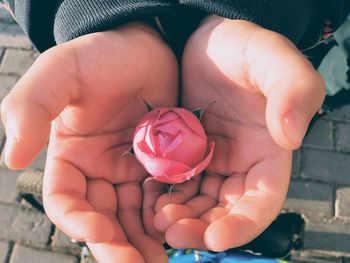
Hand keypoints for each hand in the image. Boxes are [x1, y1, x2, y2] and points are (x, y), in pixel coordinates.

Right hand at [1, 23, 177, 261]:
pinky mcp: (161, 164)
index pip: (66, 200)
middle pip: (104, 217)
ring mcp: (132, 169)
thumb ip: (31, 108)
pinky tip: (181, 229)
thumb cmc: (101, 56)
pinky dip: (169, 215)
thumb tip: (12, 158)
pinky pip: (163, 196)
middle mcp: (99, 169)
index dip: (78, 221)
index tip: (98, 233)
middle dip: (118, 245)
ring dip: (145, 241)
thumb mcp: (61, 72)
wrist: (145, 48)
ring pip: (134, 215)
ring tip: (160, 261)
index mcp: (70, 156)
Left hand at [153, 16, 324, 250]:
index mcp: (268, 153)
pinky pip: (174, 182)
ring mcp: (210, 160)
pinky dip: (162, 194)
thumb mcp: (274, 59)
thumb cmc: (244, 47)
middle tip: (172, 233)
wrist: (209, 42)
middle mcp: (240, 164)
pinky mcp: (185, 153)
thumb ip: (293, 91)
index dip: (242, 224)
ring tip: (155, 220)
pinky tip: (146, 197)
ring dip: (178, 217)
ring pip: (196, 201)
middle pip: (224, 210)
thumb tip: (291, 136)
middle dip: (201, 228)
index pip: (262, 201)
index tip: (216, 239)